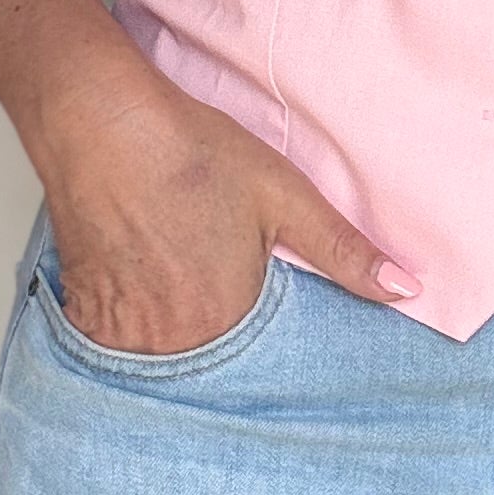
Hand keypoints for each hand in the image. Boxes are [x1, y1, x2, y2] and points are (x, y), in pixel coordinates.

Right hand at [36, 64, 418, 355]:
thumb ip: (345, 251)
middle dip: (224, 350)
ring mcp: (121, 331)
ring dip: (180, 343)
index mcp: (225, 319)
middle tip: (219, 299)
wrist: (99, 124)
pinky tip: (145, 291)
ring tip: (184, 296)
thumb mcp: (285, 195)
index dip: (269, 351)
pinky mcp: (85, 312)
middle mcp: (170, 339)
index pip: (261, 370)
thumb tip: (407, 289)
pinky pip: (120, 345)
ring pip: (164, 358)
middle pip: (211, 366)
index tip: (269, 333)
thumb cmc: (191, 155)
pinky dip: (137, 330)